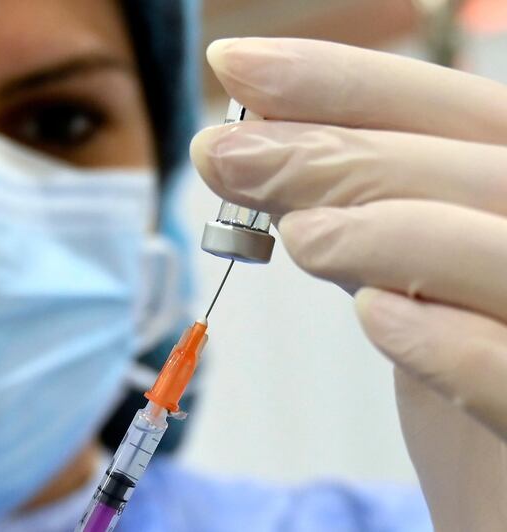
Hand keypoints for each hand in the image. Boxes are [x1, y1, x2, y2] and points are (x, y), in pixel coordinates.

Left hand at [190, 38, 506, 529]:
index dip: (344, 81)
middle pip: (473, 166)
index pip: (451, 112)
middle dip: (333, 150)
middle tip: (221, 153)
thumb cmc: (469, 373)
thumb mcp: (412, 279)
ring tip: (296, 236)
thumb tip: (258, 149)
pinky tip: (376, 317)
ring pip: (503, 248)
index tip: (234, 65)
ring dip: (386, 229)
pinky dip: (448, 341)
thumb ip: (362, 219)